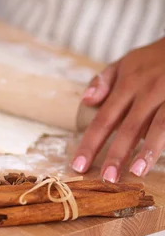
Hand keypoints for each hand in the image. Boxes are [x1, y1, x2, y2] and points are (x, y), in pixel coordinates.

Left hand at [72, 37, 164, 180]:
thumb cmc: (156, 57)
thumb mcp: (127, 61)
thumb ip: (104, 80)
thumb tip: (86, 101)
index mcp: (128, 84)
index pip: (103, 119)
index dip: (90, 144)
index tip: (78, 165)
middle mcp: (148, 91)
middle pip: (128, 128)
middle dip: (116, 155)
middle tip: (107, 179)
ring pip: (158, 127)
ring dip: (146, 152)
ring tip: (136, 173)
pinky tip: (160, 158)